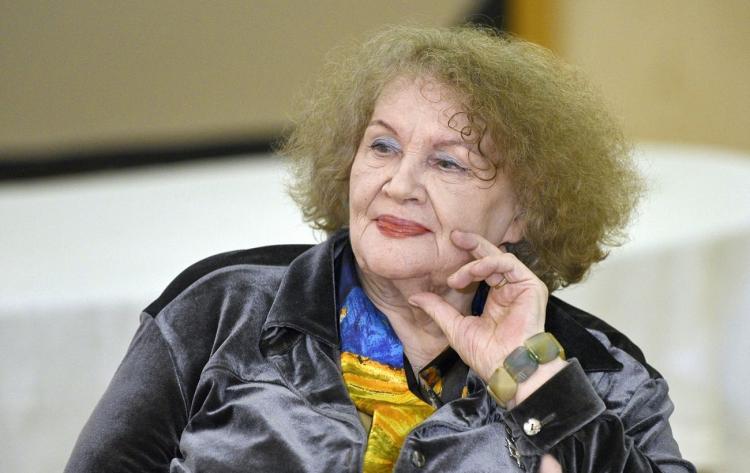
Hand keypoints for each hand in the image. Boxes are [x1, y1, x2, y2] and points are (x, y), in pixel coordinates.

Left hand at [408, 230, 548, 381]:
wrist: (506, 367)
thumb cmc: (485, 354)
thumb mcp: (454, 326)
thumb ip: (437, 308)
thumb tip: (414, 297)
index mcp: (495, 298)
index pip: (480, 269)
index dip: (465, 258)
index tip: (447, 249)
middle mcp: (509, 289)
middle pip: (491, 257)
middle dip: (472, 245)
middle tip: (454, 236)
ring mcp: (521, 287)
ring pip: (498, 258)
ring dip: (474, 263)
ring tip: (456, 278)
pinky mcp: (531, 285)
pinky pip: (509, 264)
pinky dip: (489, 264)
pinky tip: (473, 272)